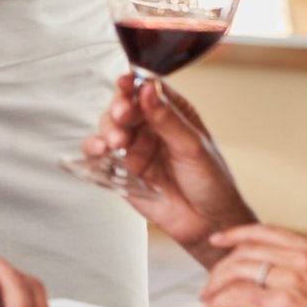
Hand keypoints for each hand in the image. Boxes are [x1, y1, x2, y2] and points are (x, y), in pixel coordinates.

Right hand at [82, 75, 253, 261]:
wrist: (210, 223)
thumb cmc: (212, 182)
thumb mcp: (193, 147)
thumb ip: (168, 119)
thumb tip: (148, 89)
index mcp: (172, 113)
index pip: (148, 89)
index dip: (134, 83)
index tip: (124, 82)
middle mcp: (151, 127)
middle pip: (125, 106)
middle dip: (119, 108)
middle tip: (122, 116)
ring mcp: (136, 149)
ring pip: (110, 128)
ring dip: (108, 129)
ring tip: (116, 142)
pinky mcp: (123, 171)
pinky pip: (101, 156)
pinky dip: (94, 150)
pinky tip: (99, 151)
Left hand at [199, 224, 306, 306]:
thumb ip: (306, 274)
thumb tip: (276, 279)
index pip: (266, 232)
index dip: (236, 234)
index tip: (219, 239)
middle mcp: (302, 260)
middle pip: (246, 252)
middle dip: (221, 267)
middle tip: (210, 283)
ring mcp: (292, 280)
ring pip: (237, 271)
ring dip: (216, 286)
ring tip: (208, 299)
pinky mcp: (282, 305)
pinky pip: (238, 296)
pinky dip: (219, 301)